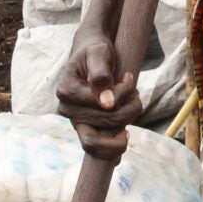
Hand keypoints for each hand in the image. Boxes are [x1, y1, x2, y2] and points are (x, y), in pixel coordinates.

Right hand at [54, 30, 141, 160]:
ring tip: (133, 103)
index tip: (129, 78)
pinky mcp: (85, 128)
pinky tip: (120, 148)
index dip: (122, 94)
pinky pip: (95, 149)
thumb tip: (106, 102)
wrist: (91, 55)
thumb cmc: (95, 51)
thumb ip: (101, 73)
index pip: (101, 105)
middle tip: (136, 93)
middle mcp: (67, 109)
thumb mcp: (99, 52)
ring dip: (126, 122)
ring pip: (102, 140)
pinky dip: (110, 151)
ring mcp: (75, 121)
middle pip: (106, 123)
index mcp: (66, 91)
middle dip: (129, 109)